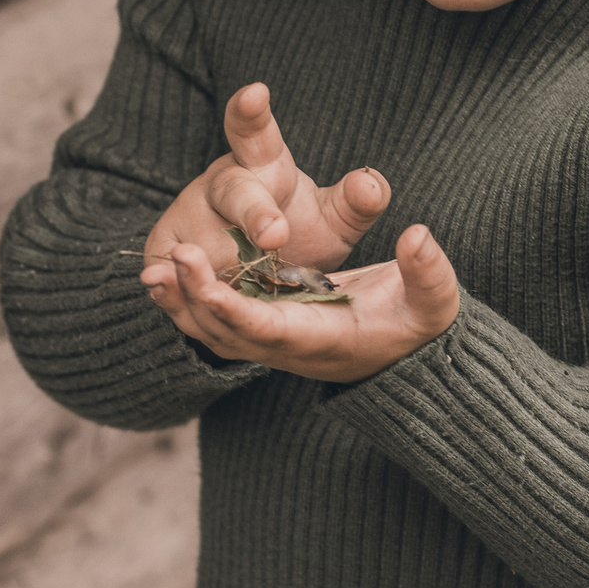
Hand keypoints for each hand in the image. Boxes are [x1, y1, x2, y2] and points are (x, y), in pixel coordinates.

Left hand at [142, 222, 461, 381]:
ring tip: (153, 268)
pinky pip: (218, 320)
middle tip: (171, 256)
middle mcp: (290, 348)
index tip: (205, 286)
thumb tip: (418, 235)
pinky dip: (189, 301)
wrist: (408, 352)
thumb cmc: (420, 324)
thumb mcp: (436, 303)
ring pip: (214, 331)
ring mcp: (274, 341)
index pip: (270, 331)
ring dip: (182, 303)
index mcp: (324, 341)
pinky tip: (166, 273)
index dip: (235, 312)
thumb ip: (429, 272)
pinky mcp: (266, 327)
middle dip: (196, 299)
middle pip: (229, 333)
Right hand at [144, 82, 388, 275]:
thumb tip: (372, 183)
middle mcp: (221, 186)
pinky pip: (165, 268)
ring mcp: (188, 219)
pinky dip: (162, 278)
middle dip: (254, 212)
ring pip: (202, 235)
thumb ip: (355, 204)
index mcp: (262, 165)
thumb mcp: (333, 222)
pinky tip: (154, 281)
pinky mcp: (165, 253)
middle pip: (235, 192)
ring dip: (208, 253)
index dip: (252, 112)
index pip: (256, 133)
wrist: (252, 275)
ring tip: (212, 265)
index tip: (257, 92)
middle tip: (277, 234)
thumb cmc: (294, 234)